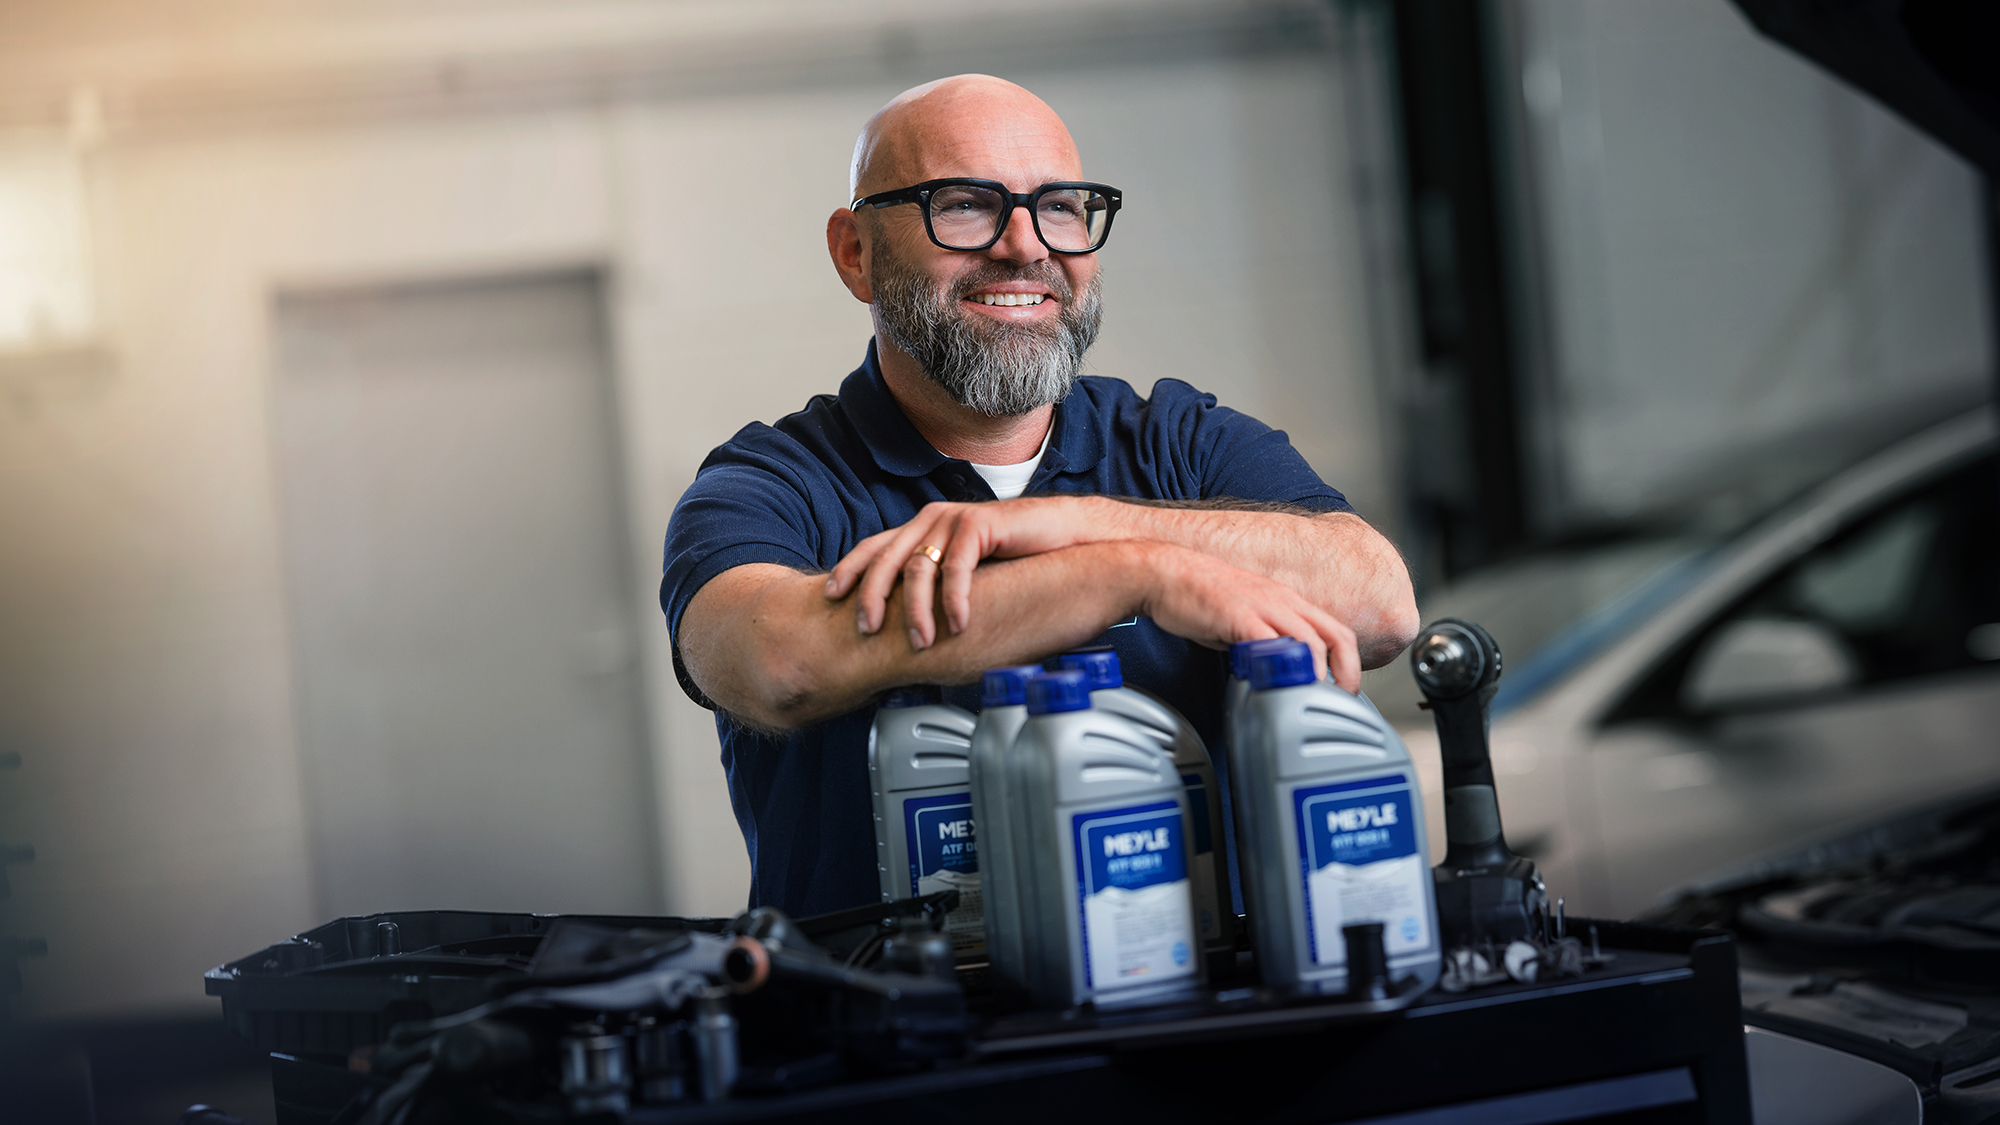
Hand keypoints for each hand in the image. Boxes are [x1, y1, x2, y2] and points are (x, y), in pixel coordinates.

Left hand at [824, 496, 1120, 648]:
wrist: (1066, 535)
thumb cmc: (1018, 558)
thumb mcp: (967, 572)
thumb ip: (938, 584)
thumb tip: (910, 622)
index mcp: (923, 528)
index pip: (874, 547)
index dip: (850, 570)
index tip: (831, 596)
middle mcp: (933, 519)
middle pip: (886, 557)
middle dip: (871, 595)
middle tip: (865, 628)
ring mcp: (956, 519)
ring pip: (919, 566)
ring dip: (915, 609)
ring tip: (919, 641)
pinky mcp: (981, 524)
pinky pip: (957, 566)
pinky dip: (954, 599)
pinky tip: (958, 624)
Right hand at [1138, 543, 1361, 691]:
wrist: (1165, 573)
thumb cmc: (1199, 597)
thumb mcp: (1245, 618)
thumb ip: (1264, 644)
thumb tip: (1273, 674)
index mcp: (1288, 602)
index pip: (1336, 631)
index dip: (1349, 663)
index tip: (1342, 689)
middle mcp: (1283, 601)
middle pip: (1336, 636)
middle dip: (1347, 672)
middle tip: (1342, 700)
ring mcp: (1263, 606)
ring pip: (1310, 640)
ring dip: (1319, 674)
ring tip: (1316, 698)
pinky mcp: (1238, 615)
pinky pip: (1270, 642)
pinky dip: (1283, 666)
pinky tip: (1281, 684)